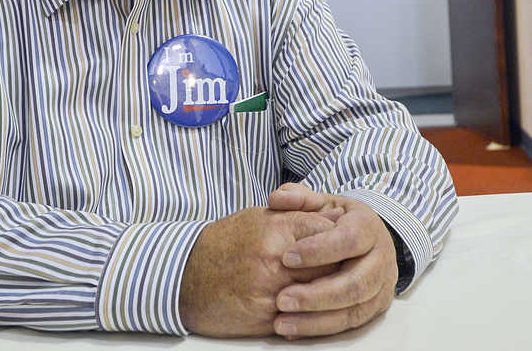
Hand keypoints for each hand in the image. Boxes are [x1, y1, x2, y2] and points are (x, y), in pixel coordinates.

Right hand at [178, 207, 338, 336]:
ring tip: (330, 288)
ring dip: (328, 292)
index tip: (344, 243)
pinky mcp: (267, 316)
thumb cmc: (224, 244)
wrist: (186, 277)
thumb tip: (333, 218)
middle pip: (331, 264)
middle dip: (340, 267)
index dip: (340, 239)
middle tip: (346, 269)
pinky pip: (302, 316)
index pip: (329, 232)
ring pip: (320, 292)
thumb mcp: (259, 218)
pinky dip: (310, 313)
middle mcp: (276, 257)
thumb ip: (296, 216)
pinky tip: (309, 307)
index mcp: (277, 227)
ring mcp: (272, 289)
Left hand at [266, 182, 398, 338]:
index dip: (319, 250)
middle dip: (317, 295)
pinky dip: (320, 328)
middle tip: (281, 299)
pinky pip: (350, 324)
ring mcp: (381, 286)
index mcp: (368, 227)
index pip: (350, 240)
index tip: (286, 258)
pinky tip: (292, 329)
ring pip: (354, 309)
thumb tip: (277, 198)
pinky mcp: (375, 308)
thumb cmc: (338, 220)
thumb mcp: (322, 203)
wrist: (367, 238)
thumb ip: (298, 197)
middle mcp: (381, 258)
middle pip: (355, 283)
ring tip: (281, 322)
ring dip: (316, 319)